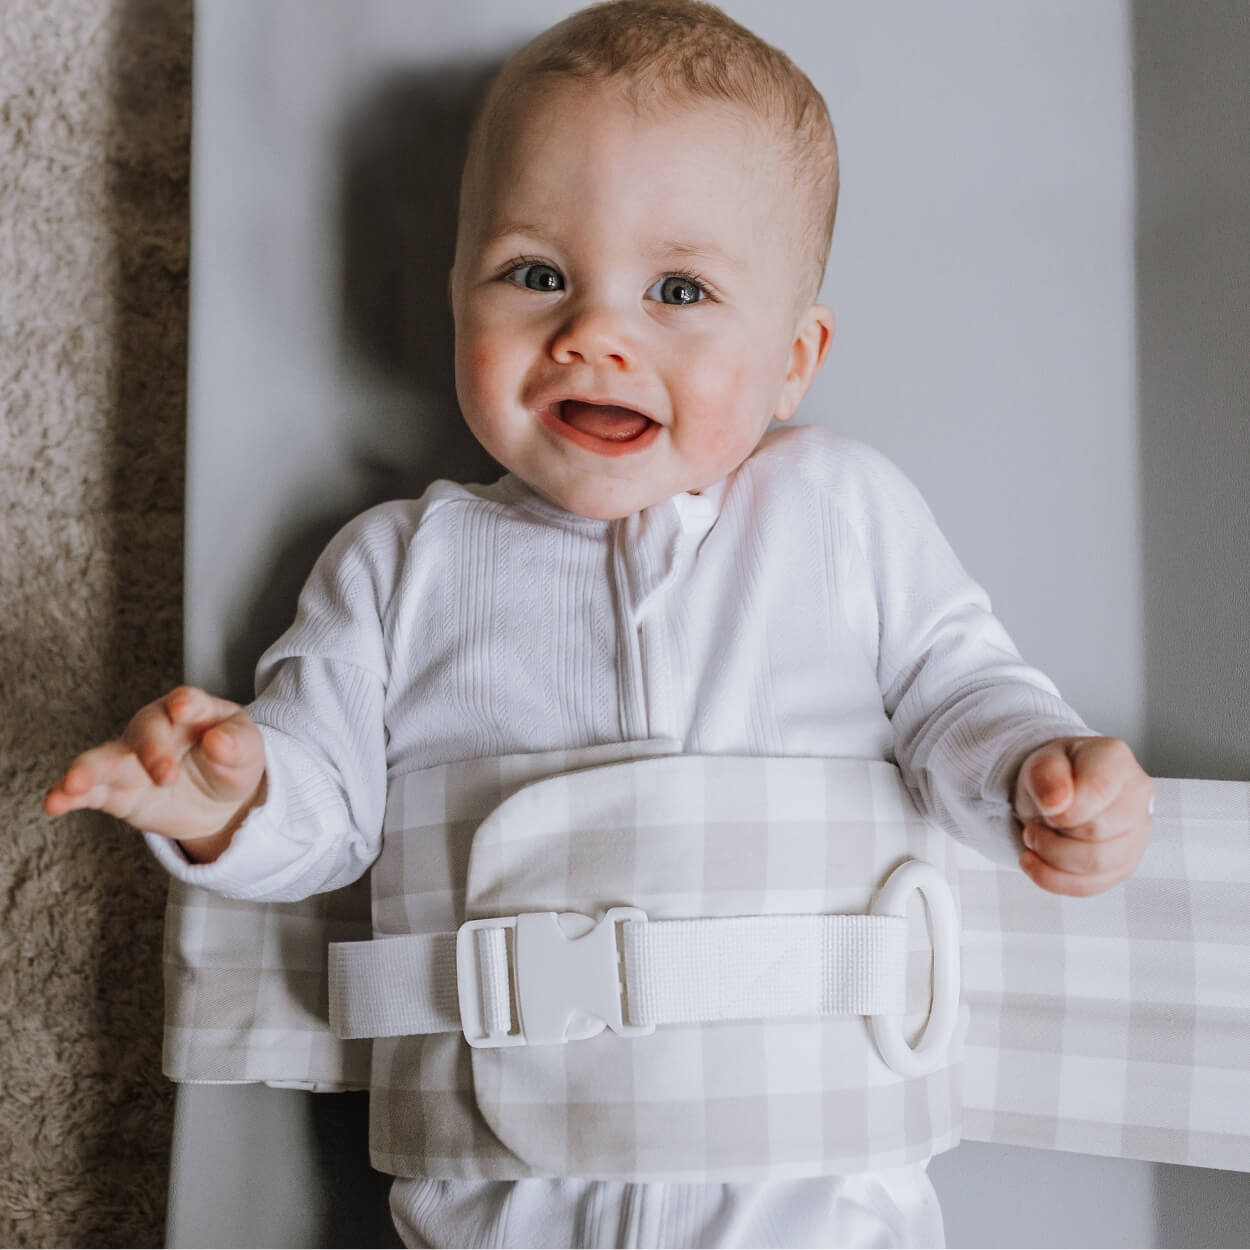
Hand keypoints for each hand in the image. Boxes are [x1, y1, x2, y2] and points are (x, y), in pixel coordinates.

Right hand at [44, 686, 265, 861]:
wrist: (218, 799)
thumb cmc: (232, 761)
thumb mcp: (247, 751)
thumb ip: (236, 744)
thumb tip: (218, 741)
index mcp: (192, 711)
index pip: (187, 701)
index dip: (185, 704)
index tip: (183, 708)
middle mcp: (155, 729)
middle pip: (147, 731)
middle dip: (152, 751)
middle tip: (166, 775)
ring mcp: (131, 760)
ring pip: (106, 759)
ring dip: (89, 770)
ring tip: (74, 782)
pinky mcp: (116, 791)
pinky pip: (90, 791)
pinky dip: (69, 795)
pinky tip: (54, 802)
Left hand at [1013, 736, 1152, 896]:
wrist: (1058, 792)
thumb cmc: (1055, 774)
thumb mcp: (1039, 761)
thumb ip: (1046, 774)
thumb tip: (1057, 802)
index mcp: (1115, 760)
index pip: (1098, 789)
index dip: (1063, 808)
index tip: (1046, 807)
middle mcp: (1137, 797)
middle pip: (1097, 831)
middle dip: (1053, 832)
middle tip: (1036, 822)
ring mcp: (1136, 834)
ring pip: (1097, 865)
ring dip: (1052, 858)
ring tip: (1036, 839)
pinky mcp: (1124, 865)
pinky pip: (1091, 886)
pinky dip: (1054, 878)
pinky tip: (1036, 862)